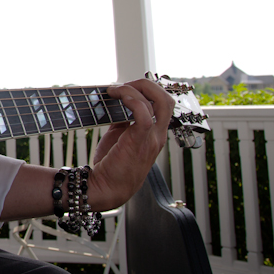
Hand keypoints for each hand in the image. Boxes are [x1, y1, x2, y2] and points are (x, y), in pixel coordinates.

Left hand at [88, 78, 174, 210]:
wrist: (106, 188)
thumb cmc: (111, 165)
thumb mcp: (119, 136)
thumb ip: (123, 119)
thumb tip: (116, 100)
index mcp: (154, 134)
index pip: (163, 104)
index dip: (147, 90)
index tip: (125, 87)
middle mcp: (158, 135)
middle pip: (166, 100)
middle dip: (145, 85)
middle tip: (123, 85)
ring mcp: (152, 139)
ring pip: (159, 103)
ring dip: (134, 89)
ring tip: (114, 90)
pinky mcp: (140, 142)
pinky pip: (145, 114)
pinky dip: (133, 100)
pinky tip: (117, 96)